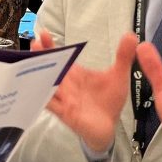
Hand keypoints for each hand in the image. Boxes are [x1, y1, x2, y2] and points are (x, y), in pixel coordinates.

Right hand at [35, 30, 137, 152]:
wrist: (109, 127)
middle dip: (40, 56)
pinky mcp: (65, 112)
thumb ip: (123, 56)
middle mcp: (66, 84)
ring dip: (38, 73)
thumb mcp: (118, 75)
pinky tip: (33, 88)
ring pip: (45, 83)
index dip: (51, 46)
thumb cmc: (110, 101)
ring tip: (30, 62)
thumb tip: (131, 35)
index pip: (60, 56)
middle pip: (48, 67)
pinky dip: (41, 96)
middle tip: (34, 43)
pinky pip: (49, 104)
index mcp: (75, 74)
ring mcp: (63, 98)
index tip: (44, 33)